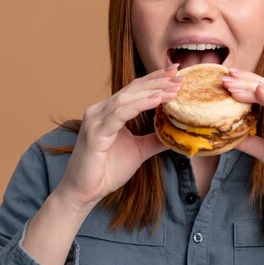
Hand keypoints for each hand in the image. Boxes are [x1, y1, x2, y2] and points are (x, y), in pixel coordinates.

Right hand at [54, 64, 180, 211]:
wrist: (84, 193)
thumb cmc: (106, 171)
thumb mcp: (138, 151)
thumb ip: (154, 139)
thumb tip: (176, 133)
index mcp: (109, 112)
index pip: (134, 89)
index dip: (155, 79)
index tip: (176, 72)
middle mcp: (101, 111)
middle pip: (133, 89)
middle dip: (158, 81)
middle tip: (180, 75)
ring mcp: (96, 120)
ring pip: (128, 98)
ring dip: (153, 91)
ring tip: (174, 88)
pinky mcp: (95, 132)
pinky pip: (120, 114)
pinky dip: (140, 105)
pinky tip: (157, 100)